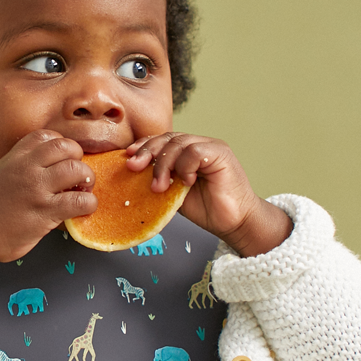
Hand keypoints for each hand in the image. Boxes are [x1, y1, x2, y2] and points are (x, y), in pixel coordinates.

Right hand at [0, 129, 96, 262]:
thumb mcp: (1, 175)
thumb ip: (23, 165)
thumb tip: (52, 165)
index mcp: (15, 157)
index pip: (47, 136)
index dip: (61, 146)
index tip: (63, 160)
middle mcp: (26, 168)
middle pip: (67, 147)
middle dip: (78, 159)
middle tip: (77, 176)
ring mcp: (36, 189)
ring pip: (77, 170)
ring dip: (87, 179)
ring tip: (82, 191)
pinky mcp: (45, 212)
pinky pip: (80, 200)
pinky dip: (89, 204)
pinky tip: (83, 209)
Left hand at [126, 132, 291, 256]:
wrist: (232, 222)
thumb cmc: (206, 209)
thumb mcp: (173, 193)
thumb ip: (160, 179)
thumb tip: (133, 176)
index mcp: (186, 152)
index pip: (162, 140)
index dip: (143, 145)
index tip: (127, 157)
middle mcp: (199, 145)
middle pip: (168, 138)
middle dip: (147, 151)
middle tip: (134, 167)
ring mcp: (211, 147)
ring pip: (179, 143)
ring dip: (163, 164)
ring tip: (159, 186)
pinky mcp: (221, 154)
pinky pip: (196, 151)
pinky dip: (185, 166)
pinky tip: (185, 182)